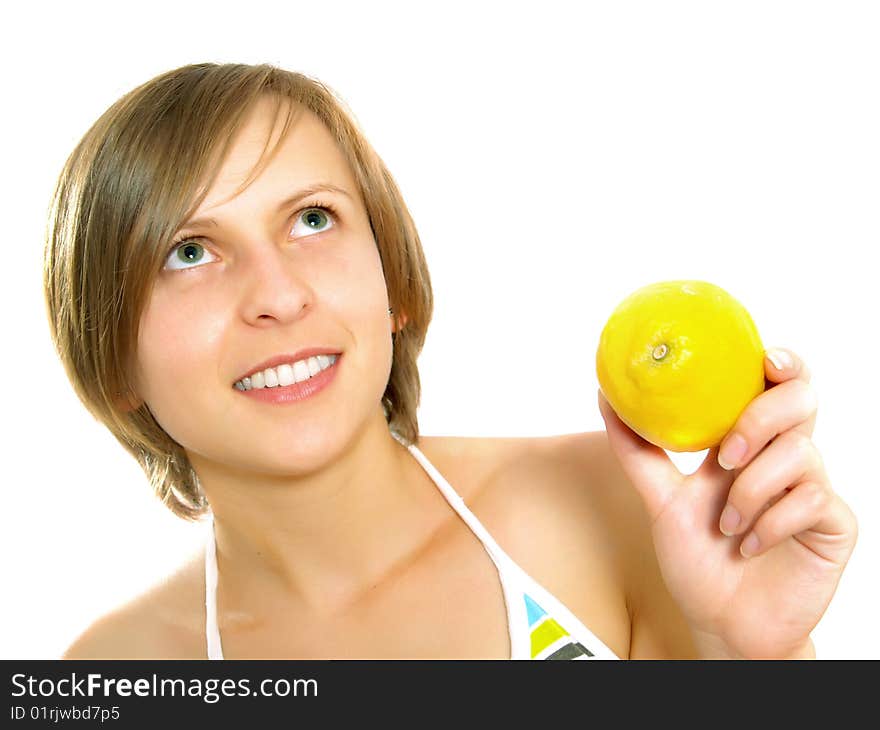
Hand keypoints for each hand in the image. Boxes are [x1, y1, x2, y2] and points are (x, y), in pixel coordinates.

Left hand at [598, 348, 857, 658]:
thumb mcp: (659, 500)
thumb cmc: (697, 559)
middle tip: (723, 456)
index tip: (763, 359)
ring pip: (800, 453)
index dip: (781, 364)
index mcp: (749, 443)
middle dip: (759, 420)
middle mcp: (785, 457)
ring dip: (750, 490)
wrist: (722, 622)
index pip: (777, 385)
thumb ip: (636, 449)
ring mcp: (812, 488)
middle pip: (800, 402)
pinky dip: (771, 523)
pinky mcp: (833, 523)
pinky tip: (750, 545)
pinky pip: (812, 499)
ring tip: (726, 525)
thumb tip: (605, 395)